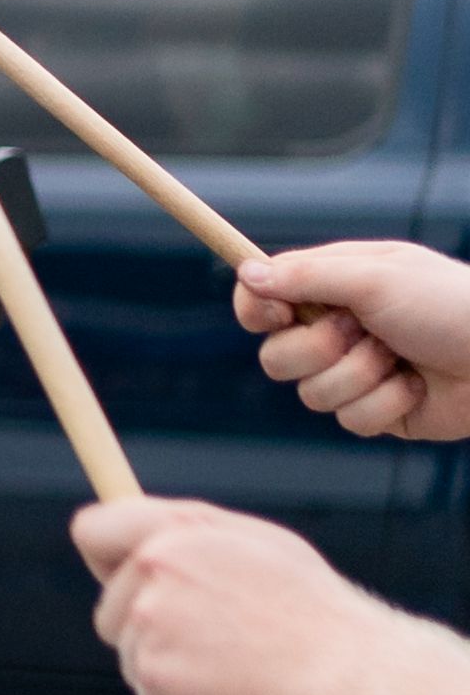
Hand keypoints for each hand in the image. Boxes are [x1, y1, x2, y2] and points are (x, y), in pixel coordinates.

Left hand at [71, 494, 437, 694]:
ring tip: (234, 659)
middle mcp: (151, 576)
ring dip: (168, 657)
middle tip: (217, 631)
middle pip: (111, 603)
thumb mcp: (258, 546)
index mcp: (176, 534)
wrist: (345, 677)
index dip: (104, 553)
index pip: (93, 530)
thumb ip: (190, 535)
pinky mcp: (153, 681)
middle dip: (147, 619)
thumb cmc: (310, 610)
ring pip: (131, 648)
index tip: (115, 569)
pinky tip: (230, 688)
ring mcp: (148, 630)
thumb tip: (135, 535)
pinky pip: (149, 687)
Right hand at [239, 241, 469, 443]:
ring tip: (400, 359)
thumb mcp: (376, 278)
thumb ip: (305, 277)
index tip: (274, 314)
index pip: (264, 297)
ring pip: (310, 393)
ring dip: (359, 377)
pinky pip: (349, 420)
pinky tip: (417, 387)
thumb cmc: (451, 306)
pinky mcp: (377, 411)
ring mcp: (356, 373)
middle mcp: (338, 329)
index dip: (257, 309)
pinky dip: (386, 403)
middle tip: (361, 332)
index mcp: (335, 286)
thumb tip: (246, 274)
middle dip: (317, 350)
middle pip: (275, 355)